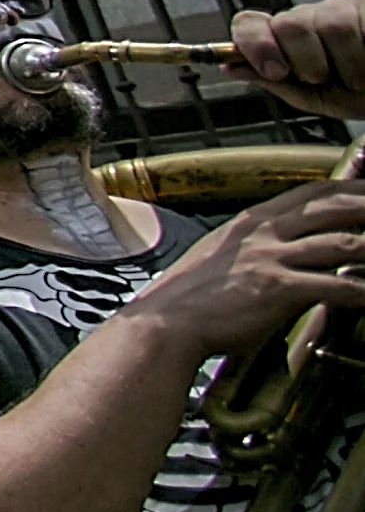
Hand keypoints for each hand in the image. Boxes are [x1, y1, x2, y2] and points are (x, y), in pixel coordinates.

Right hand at [133, 181, 364, 361]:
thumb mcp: (219, 256)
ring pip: (345, 243)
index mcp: (251, 221)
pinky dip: (364, 291)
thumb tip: (284, 248)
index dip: (349, 188)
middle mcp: (264, 232)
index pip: (311, 193)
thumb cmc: (189, 297)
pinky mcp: (279, 289)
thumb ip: (254, 246)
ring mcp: (271, 258)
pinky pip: (338, 286)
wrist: (166, 323)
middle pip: (334, 208)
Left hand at [231, 0, 364, 117]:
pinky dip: (364, 54)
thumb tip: (231, 67)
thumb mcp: (321, 98)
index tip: (274, 71)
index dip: (254, 44)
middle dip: (304, 60)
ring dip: (343, 64)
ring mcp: (342, 9)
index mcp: (291, 42)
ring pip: (324, 24)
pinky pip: (356, 23)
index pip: (251, 24)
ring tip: (359, 75)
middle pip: (286, 24)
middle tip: (324, 77)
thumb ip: (279, 84)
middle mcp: (312, 19)